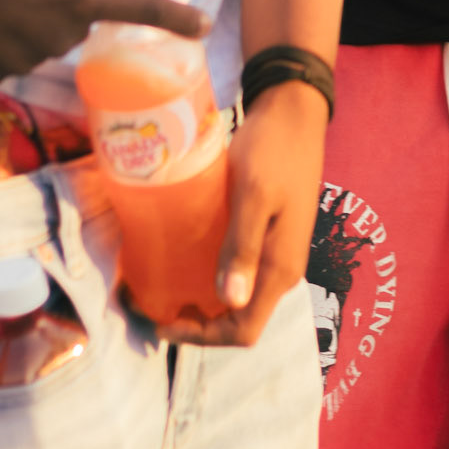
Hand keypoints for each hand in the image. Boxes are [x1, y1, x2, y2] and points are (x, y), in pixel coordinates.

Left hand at [153, 81, 328, 347]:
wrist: (294, 111)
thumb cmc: (272, 149)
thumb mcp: (254, 194)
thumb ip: (243, 246)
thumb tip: (230, 302)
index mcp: (281, 268)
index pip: (245, 330)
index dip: (203, 337)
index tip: (163, 322)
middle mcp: (283, 269)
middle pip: (241, 318)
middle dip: (199, 322)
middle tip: (155, 303)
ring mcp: (279, 251)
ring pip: (240, 295)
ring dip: (205, 299)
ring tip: (165, 282)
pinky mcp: (271, 233)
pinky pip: (241, 270)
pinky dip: (213, 275)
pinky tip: (188, 257)